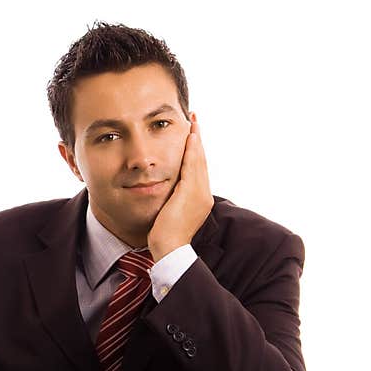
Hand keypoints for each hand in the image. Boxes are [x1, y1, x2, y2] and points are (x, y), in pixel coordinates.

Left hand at [147, 112, 213, 260]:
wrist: (169, 249)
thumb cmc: (166, 237)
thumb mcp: (171, 214)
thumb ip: (173, 200)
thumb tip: (167, 193)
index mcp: (200, 199)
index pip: (198, 170)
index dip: (196, 151)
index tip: (193, 136)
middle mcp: (204, 194)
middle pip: (201, 161)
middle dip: (198, 140)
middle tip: (195, 121)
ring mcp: (200, 193)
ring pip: (199, 160)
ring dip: (196, 140)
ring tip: (193, 123)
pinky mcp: (191, 192)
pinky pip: (192, 166)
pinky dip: (192, 150)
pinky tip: (189, 137)